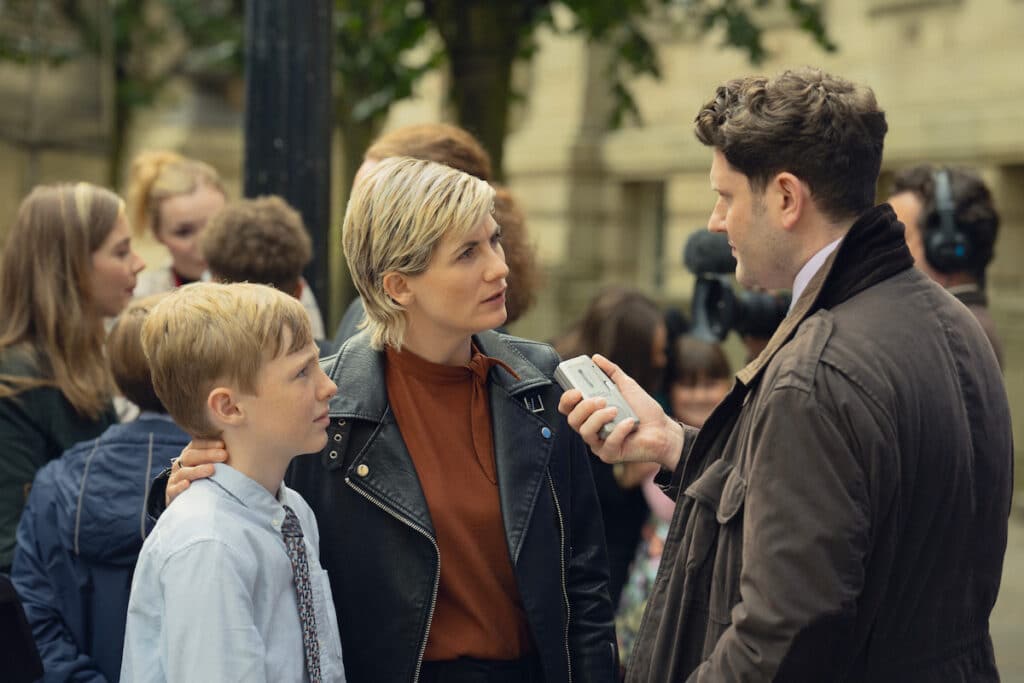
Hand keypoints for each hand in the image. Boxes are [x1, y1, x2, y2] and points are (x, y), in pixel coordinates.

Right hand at [166, 439, 226, 506]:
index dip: (209, 443)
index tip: (223, 444)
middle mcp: (181, 463)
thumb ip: (221, 455)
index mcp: (191, 453)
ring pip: (184, 472)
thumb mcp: (212, 464)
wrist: (189, 501)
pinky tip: (188, 484)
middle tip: (224, 455)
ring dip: (198, 470)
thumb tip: (242, 441)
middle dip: (208, 454)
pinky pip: (174, 489)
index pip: (196, 444)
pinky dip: (180, 486)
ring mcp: (175, 478)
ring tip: (212, 470)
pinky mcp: (171, 493)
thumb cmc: (207, 478)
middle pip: (191, 456)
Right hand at [558, 354, 684, 470]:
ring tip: (616, 410)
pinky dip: (619, 430)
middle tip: (601, 400)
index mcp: (591, 413)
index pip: (568, 408)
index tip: (576, 390)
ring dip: (599, 418)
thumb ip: (611, 372)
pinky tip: (629, 423)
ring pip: (585, 432)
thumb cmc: (644, 411)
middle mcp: (591, 428)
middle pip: (572, 420)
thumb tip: (596, 358)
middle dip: (584, 408)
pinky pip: (607, 443)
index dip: (567, 399)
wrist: (663, 429)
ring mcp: (599, 443)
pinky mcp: (609, 454)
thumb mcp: (627, 386)